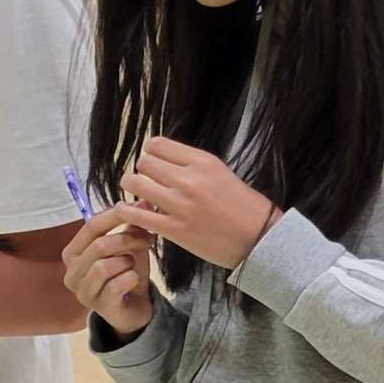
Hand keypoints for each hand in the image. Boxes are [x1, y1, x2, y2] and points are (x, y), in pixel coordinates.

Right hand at [63, 211, 155, 336]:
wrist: (133, 309)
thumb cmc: (126, 273)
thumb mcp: (128, 246)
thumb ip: (130, 225)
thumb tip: (144, 202)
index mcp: (73, 252)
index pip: (91, 225)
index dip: (117, 214)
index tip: (141, 207)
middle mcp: (71, 272)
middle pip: (100, 245)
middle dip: (128, 239)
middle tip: (147, 240)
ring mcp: (83, 292)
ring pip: (105, 266)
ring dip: (128, 262)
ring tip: (134, 265)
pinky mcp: (99, 307)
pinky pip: (118, 284)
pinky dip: (131, 278)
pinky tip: (133, 281)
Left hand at [114, 138, 276, 272]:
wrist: (258, 238)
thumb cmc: (244, 206)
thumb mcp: (220, 173)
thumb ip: (192, 166)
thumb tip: (164, 164)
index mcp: (202, 161)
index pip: (157, 144)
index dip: (150, 154)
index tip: (154, 164)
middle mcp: (189, 179)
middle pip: (143, 162)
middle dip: (141, 171)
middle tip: (147, 182)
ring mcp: (180, 204)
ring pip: (135, 184)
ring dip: (131, 188)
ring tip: (138, 196)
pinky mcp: (173, 229)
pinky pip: (135, 215)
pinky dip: (126, 211)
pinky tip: (128, 211)